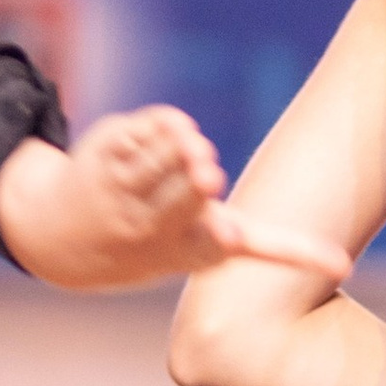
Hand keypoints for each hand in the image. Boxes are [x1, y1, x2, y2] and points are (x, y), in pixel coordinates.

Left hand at [0, 109, 357, 293]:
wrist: (65, 238)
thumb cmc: (162, 239)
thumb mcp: (210, 248)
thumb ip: (262, 245)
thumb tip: (320, 259)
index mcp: (186, 253)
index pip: (219, 251)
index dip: (235, 242)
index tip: (243, 238)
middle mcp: (151, 228)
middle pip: (188, 192)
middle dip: (197, 176)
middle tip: (205, 169)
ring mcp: (122, 191)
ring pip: (169, 151)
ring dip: (184, 143)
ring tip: (186, 150)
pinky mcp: (107, 154)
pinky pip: (149, 127)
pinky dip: (164, 126)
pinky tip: (160, 137)